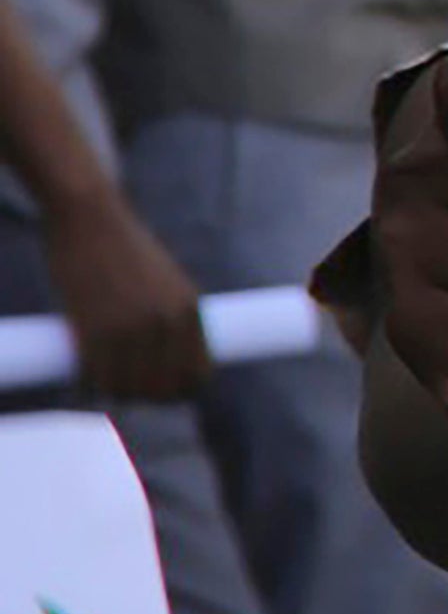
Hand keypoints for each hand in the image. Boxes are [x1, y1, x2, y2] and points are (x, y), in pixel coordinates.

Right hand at [47, 189, 206, 402]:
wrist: (89, 217)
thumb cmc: (122, 249)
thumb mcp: (164, 282)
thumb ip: (169, 315)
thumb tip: (165, 356)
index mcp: (190, 309)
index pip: (198, 374)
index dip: (179, 392)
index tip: (160, 393)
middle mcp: (166, 322)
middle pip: (163, 388)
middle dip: (144, 396)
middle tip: (124, 390)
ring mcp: (131, 327)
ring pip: (127, 387)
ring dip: (114, 392)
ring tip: (102, 383)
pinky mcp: (94, 328)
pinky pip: (96, 376)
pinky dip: (89, 383)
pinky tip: (83, 379)